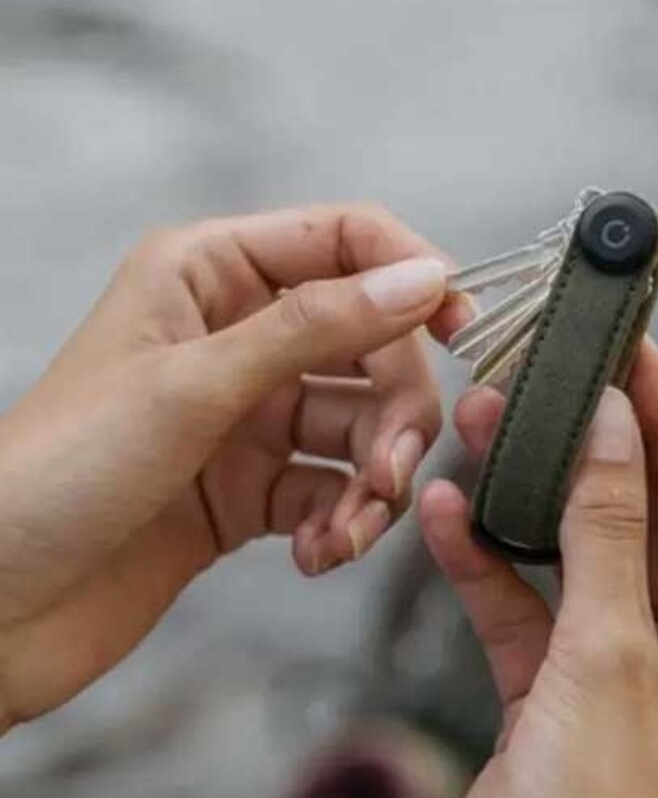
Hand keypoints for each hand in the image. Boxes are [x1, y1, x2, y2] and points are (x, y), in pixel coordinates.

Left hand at [0, 203, 464, 727]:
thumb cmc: (56, 476)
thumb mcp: (193, 386)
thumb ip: (315, 328)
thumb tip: (422, 278)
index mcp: (209, 275)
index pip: (344, 241)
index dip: (410, 274)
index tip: (461, 326)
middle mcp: (238, 338)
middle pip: (370, 346)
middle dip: (394, 412)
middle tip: (388, 472)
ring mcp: (249, 416)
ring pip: (361, 427)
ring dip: (371, 482)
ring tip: (347, 530)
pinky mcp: (254, 488)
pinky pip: (333, 490)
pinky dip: (340, 524)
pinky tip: (316, 555)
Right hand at [404, 341, 657, 797]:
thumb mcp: (605, 662)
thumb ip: (609, 533)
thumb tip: (612, 424)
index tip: (641, 355)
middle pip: (649, 528)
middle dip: (594, 454)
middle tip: (559, 374)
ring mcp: (631, 680)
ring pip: (582, 561)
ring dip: (531, 500)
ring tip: (487, 422)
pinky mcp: (561, 697)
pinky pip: (529, 610)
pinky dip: (489, 565)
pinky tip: (449, 511)